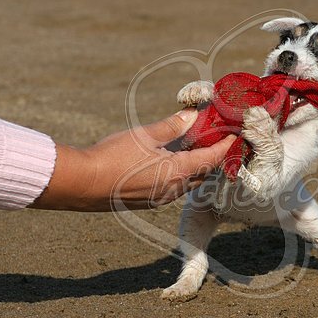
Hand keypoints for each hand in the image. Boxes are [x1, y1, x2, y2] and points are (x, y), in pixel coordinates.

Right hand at [30, 108, 234, 211]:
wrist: (83, 184)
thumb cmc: (113, 156)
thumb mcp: (144, 135)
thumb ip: (171, 126)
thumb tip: (192, 115)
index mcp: (177, 171)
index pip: (210, 159)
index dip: (224, 147)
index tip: (234, 136)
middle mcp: (174, 189)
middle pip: (203, 174)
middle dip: (212, 158)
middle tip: (216, 142)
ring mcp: (161, 198)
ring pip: (189, 184)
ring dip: (196, 169)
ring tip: (196, 151)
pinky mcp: (149, 202)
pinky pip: (174, 189)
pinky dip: (181, 177)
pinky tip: (172, 165)